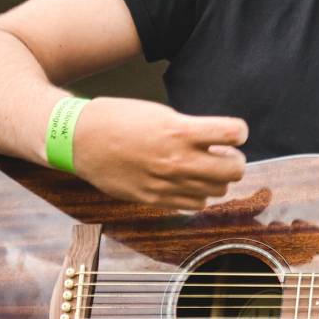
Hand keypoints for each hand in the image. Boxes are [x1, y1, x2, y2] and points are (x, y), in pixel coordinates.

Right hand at [73, 97, 247, 210]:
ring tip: (201, 168)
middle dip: (234, 160)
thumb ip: (190, 129)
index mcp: (179, 130)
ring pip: (218, 191)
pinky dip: (197, 195)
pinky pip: (194, 205)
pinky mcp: (155, 200)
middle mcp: (177, 160)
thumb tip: (219, 142)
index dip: (239, 132)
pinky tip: (185, 182)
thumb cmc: (117, 120)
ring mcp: (167, 184)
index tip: (233, 132)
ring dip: (216, 179)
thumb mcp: (159, 113)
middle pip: (235, 170)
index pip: (234, 133)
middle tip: (223, 154)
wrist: (79, 140)